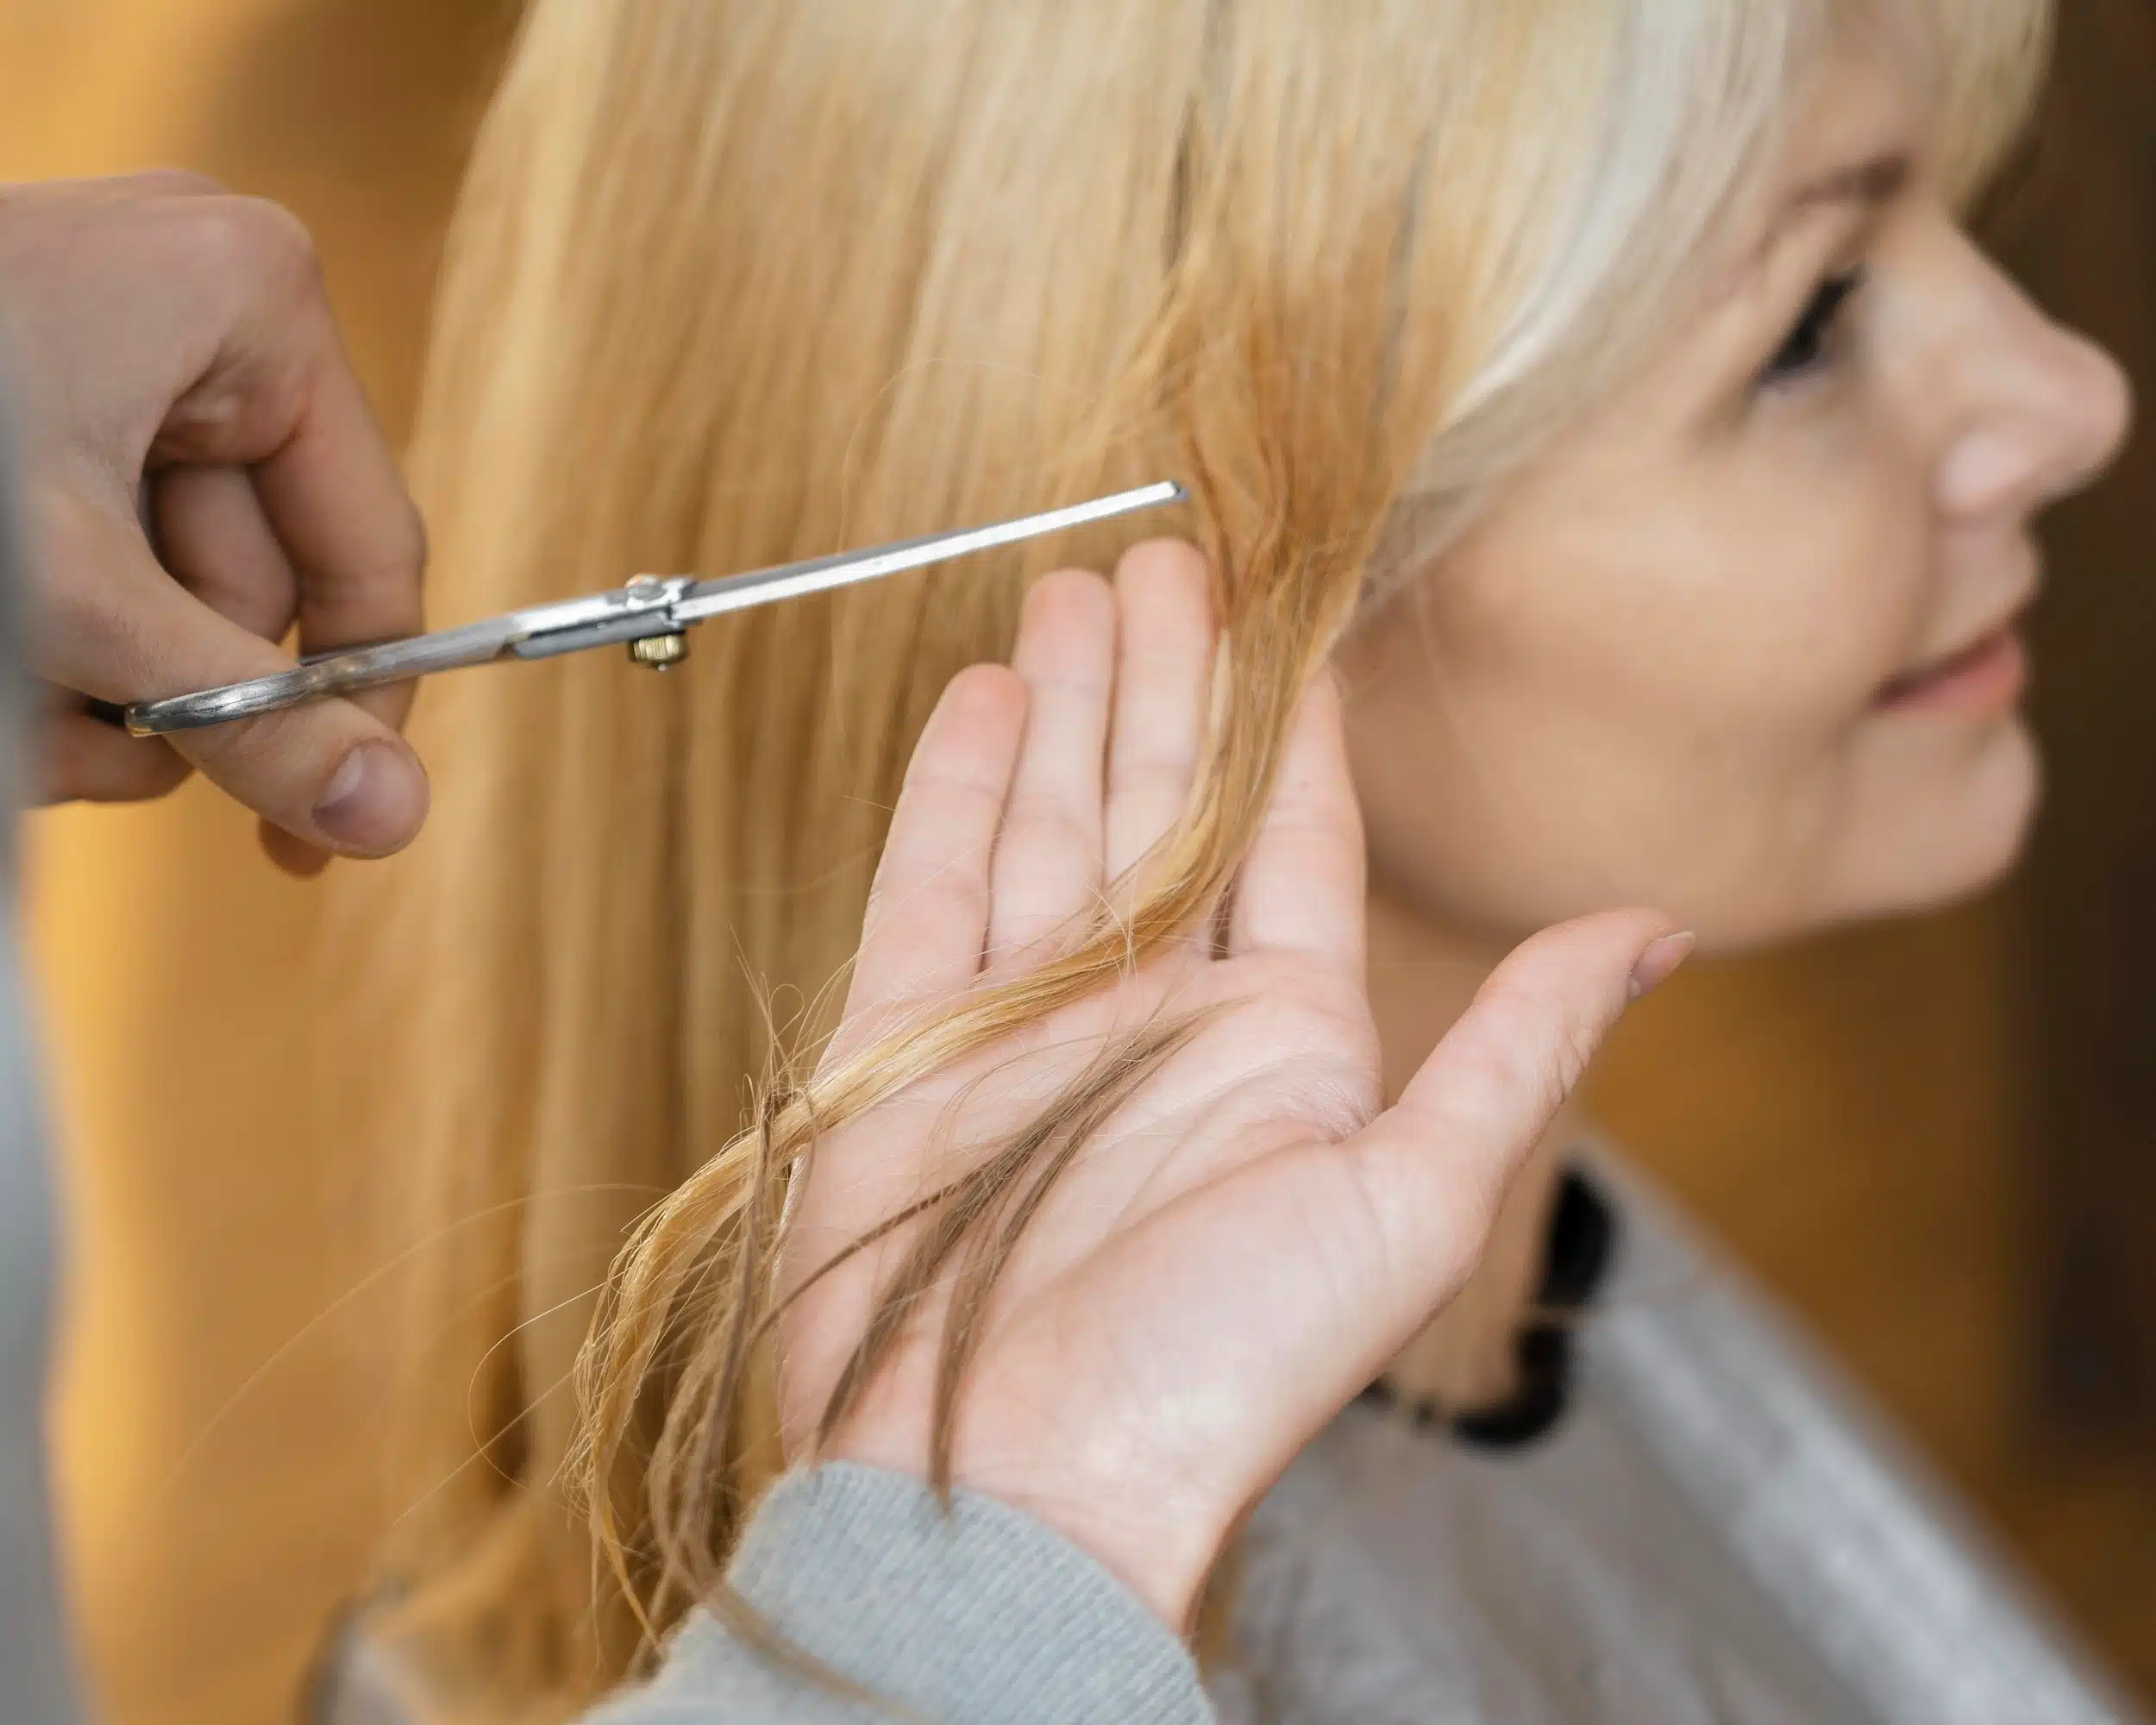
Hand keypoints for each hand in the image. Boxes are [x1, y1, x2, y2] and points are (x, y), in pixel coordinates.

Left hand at [0, 173, 429, 871]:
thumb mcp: (80, 601)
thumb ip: (247, 716)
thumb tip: (392, 814)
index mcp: (254, 304)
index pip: (371, 550)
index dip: (352, 702)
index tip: (329, 815)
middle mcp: (195, 314)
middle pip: (253, 589)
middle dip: (162, 690)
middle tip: (85, 736)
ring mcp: (106, 354)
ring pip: (161, 597)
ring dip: (87, 688)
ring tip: (6, 695)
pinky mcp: (29, 406)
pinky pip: (88, 567)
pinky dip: (38, 644)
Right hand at [778, 542, 1689, 1627]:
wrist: (1015, 1489)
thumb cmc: (1218, 1372)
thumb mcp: (1407, 1198)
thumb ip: (1515, 1047)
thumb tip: (1654, 933)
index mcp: (1277, 1041)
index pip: (1291, 836)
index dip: (1290, 720)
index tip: (1290, 609)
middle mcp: (1152, 1014)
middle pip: (1164, 802)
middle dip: (1166, 676)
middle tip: (1167, 555)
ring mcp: (1027, 1020)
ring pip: (1051, 817)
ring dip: (1064, 699)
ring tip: (1077, 586)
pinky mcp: (910, 1042)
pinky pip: (935, 883)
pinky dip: (954, 786)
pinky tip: (981, 696)